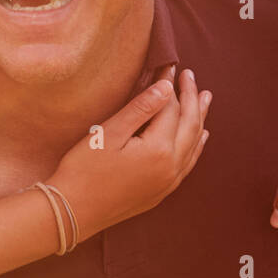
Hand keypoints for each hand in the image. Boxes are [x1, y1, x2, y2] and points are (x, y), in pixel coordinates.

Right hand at [51, 67, 209, 241]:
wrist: (73, 211)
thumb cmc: (84, 170)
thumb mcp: (108, 134)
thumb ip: (139, 109)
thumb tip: (166, 87)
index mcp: (158, 149)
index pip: (170, 109)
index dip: (169, 85)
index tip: (169, 66)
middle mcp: (171, 166)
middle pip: (189, 124)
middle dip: (191, 98)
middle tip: (191, 75)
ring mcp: (169, 181)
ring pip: (194, 143)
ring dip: (200, 118)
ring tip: (204, 98)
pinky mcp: (162, 191)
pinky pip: (189, 162)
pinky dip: (197, 144)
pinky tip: (201, 136)